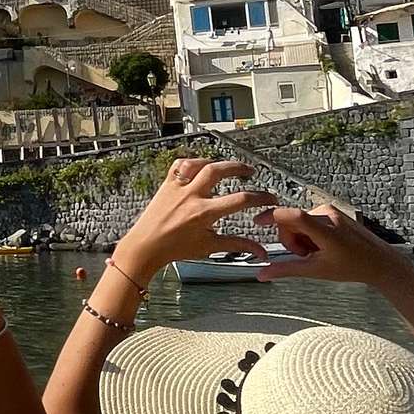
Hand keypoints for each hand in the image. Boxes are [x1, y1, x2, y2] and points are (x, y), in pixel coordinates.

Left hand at [111, 158, 277, 280]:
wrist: (144, 247)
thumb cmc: (173, 249)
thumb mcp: (209, 247)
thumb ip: (237, 245)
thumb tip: (260, 251)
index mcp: (203, 213)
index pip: (240, 200)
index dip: (261, 197)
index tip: (269, 198)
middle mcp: (190, 197)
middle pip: (219, 170)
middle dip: (238, 167)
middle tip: (249, 171)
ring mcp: (176, 189)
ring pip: (198, 164)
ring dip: (215, 162)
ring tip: (226, 166)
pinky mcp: (165, 185)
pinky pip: (179, 165)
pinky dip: (192, 162)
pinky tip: (199, 166)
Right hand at [254, 204, 413, 284]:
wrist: (379, 262)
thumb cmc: (353, 267)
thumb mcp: (316, 271)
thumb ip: (286, 270)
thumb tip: (263, 274)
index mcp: (326, 230)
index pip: (293, 216)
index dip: (272, 216)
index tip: (258, 222)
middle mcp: (328, 215)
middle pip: (291, 222)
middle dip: (291, 240)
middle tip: (305, 255)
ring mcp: (331, 212)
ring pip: (299, 222)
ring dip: (301, 239)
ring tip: (317, 252)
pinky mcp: (333, 212)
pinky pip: (308, 220)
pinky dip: (309, 234)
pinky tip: (322, 246)